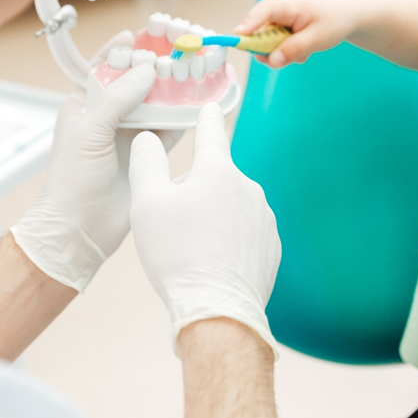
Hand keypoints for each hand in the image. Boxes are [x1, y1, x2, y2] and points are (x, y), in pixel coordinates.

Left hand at [11, 32, 178, 292]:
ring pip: (158, 102)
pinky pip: (173, 127)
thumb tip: (146, 69)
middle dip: (158, 65)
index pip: (105, 66)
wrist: (79, 231)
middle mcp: (109, 116)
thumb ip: (117, 97)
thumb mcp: (89, 131)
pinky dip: (188, 114)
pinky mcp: (151, 154)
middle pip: (137, 81)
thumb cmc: (71, 181)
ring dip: (176, 88)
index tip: (143, 34)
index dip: (124, 49)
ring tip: (198, 68)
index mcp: (85, 105)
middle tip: (181, 49)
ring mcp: (131, 134)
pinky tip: (203, 101)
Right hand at [128, 104, 281, 357]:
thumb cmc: (178, 256)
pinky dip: (229, 241)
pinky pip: (245, 233)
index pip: (211, 132)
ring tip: (192, 250)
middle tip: (173, 225)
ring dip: (212, 218)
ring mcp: (264, 217)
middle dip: (195, 191)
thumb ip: (146, 162)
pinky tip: (213, 263)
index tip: (210, 106)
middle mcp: (247, 187)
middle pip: (214, 178)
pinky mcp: (271, 245)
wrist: (218, 310)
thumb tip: (149, 138)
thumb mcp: (147, 204)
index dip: (206, 117)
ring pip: (230, 207)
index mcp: (217, 171)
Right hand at [234, 0, 361, 67]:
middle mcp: (280, 6)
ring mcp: (280, 14)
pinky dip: (286, 48)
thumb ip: (292, 50)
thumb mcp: (316, 39)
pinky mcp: (283, 21)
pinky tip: (303, 49)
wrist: (350, 14)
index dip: (248, 25)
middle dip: (270, 49)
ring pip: (268, 38)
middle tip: (286, 60)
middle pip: (259, 30)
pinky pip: (275, 39)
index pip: (262, 12)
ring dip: (282, 51)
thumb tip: (271, 61)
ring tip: (303, 53)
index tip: (236, 38)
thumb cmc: (335, 21)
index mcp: (288, 4)